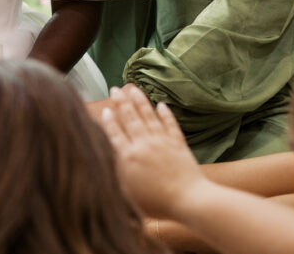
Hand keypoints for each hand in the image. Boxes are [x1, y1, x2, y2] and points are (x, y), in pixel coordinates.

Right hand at [100, 85, 208, 219]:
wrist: (189, 200)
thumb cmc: (158, 204)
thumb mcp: (127, 194)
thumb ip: (115, 175)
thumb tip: (104, 161)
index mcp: (129, 157)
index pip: (115, 133)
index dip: (109, 120)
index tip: (105, 109)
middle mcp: (144, 145)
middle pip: (130, 118)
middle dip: (121, 102)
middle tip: (115, 89)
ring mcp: (162, 142)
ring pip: (149, 116)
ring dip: (140, 101)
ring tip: (133, 88)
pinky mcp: (178, 144)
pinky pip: (170, 125)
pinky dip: (165, 114)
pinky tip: (161, 105)